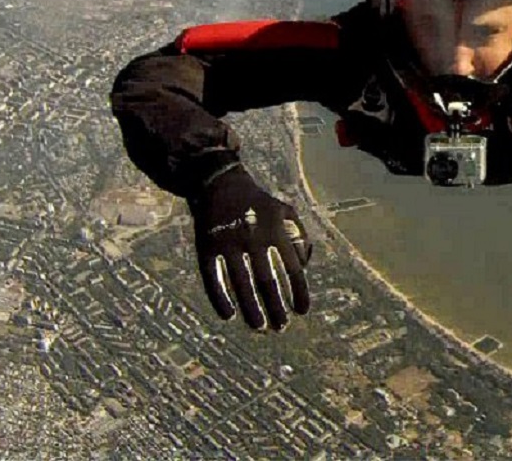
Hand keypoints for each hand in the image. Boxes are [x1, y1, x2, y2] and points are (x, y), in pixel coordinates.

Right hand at [188, 164, 311, 330]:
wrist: (220, 183)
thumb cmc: (257, 202)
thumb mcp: (284, 211)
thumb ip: (298, 235)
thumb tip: (304, 265)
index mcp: (275, 232)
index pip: (292, 269)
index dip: (299, 292)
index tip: (302, 311)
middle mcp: (253, 240)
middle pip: (267, 281)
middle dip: (276, 307)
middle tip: (281, 327)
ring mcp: (229, 244)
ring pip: (241, 284)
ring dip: (251, 309)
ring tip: (259, 327)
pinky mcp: (207, 248)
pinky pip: (213, 278)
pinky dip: (220, 298)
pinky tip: (228, 315)